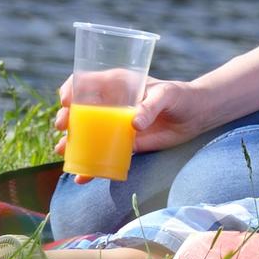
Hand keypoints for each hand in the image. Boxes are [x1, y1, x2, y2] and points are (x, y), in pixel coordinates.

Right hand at [54, 72, 204, 156]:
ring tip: (62, 151)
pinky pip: (102, 156)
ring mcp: (114, 127)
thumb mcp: (166, 95)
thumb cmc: (180, 96)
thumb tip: (134, 124)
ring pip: (85, 135)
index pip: (85, 82)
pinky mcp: (124, 146)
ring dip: (71, 144)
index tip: (66, 100)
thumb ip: (151, 106)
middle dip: (65, 118)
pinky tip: (81, 176)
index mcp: (116, 85)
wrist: (196, 116)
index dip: (71, 89)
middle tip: (62, 127)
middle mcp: (110, 105)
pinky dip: (90, 166)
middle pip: (78, 110)